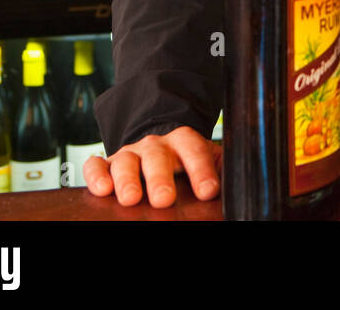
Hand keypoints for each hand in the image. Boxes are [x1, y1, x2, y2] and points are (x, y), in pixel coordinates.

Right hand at [83, 126, 221, 207]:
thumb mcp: (207, 157)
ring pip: (126, 162)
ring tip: (131, 198)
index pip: (195, 151)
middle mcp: (155, 145)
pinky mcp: (107, 164)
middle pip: (157, 157)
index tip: (209, 191)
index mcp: (184, 141)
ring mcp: (129, 153)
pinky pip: (97, 165)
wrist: (158, 141)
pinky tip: (101, 189)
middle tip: (164, 199)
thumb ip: (220, 167)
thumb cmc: (185, 158)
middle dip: (160, 178)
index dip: (202, 170)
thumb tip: (242, 183)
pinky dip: (97, 175)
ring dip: (127, 180)